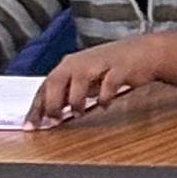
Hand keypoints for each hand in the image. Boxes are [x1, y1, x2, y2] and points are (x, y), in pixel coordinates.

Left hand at [32, 30, 176, 124]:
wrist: (144, 52)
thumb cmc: (111, 68)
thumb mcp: (85, 79)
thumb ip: (67, 93)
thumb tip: (49, 114)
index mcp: (69, 64)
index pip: (45, 85)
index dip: (36, 107)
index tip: (32, 125)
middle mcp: (81, 61)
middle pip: (56, 80)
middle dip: (52, 104)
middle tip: (54, 121)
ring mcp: (100, 63)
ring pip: (78, 80)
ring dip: (75, 100)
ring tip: (79, 113)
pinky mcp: (120, 68)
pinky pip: (108, 83)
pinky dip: (104, 97)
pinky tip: (105, 105)